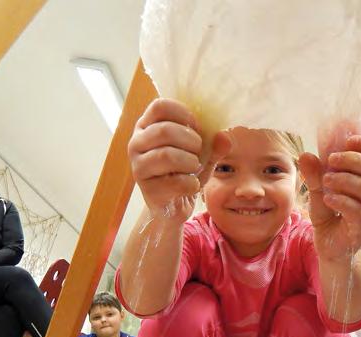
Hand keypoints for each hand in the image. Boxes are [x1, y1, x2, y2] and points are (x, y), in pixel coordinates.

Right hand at [128, 98, 230, 221]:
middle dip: (191, 141)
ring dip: (191, 162)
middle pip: (165, 130)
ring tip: (195, 168)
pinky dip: (192, 183)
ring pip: (167, 155)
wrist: (174, 207)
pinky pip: (176, 182)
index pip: (160, 106)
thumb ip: (214, 144)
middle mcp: (136, 144)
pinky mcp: (148, 190)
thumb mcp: (202, 155)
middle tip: (198, 152)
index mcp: (147, 127)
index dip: (184, 114)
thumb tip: (224, 137)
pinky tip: (191, 185)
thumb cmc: (184, 173)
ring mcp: (138, 167)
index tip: (198, 128)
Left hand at [300, 135, 360, 261]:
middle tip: (330, 160)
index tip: (348, 141)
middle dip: (353, 159)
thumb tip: (306, 155)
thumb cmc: (330, 214)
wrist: (329, 245)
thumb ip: (315, 174)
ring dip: (345, 180)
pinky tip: (327, 199)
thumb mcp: (319, 190)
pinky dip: (341, 201)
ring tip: (325, 180)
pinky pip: (358, 211)